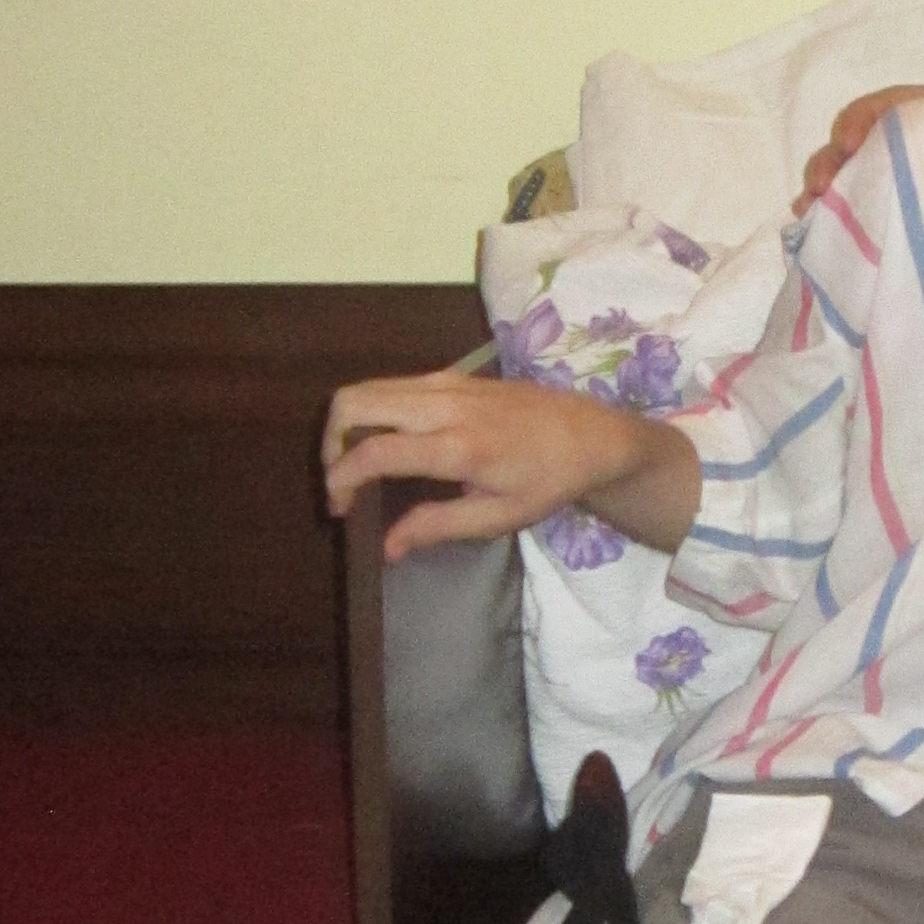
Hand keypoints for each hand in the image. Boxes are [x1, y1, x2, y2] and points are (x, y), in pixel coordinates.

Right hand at [320, 370, 665, 561]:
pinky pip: (391, 384)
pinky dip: (371, 410)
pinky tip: (384, 443)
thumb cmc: (549, 481)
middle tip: (340, 482)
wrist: (592, 434)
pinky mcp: (451, 374)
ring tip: (356, 466)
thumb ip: (437, 528)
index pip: (376, 451)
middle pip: (355, 402)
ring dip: (347, 424)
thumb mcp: (498, 517)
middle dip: (331, 443)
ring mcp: (446, 382)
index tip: (339, 507)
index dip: (342, 478)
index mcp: (460, 446)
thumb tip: (386, 549)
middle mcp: (445, 404)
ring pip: (367, 387)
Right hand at [792, 64, 923, 213]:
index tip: (849, 144)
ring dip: (824, 189)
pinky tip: (812, 228)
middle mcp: (906, 148)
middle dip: (829, 161)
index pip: (882, 109)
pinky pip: (854, 216)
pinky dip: (829, 219)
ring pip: (850, 179)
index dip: (859, 121)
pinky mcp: (899, 221)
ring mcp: (901, 185)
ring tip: (807, 209)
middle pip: (854, 146)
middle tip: (819, 187)